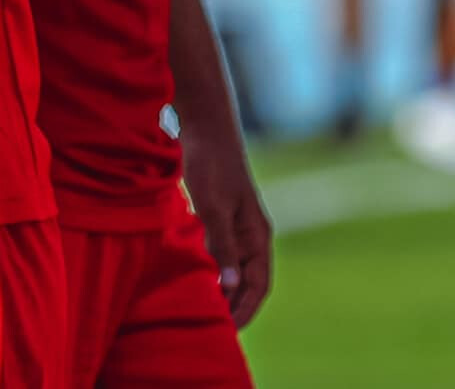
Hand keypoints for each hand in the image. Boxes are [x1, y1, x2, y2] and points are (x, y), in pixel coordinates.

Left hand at [182, 126, 273, 327]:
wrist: (205, 124)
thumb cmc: (209, 164)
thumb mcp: (213, 207)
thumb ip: (223, 245)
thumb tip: (231, 285)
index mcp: (257, 234)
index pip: (258, 284)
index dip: (246, 308)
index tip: (229, 330)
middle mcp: (251, 232)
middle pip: (248, 279)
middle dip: (235, 304)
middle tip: (215, 327)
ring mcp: (237, 222)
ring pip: (235, 265)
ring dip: (224, 286)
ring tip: (206, 307)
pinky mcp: (220, 211)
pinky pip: (221, 249)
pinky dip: (213, 267)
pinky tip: (196, 273)